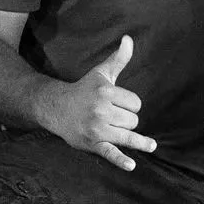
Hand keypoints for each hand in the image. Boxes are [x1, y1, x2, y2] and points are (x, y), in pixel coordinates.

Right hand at [42, 35, 154, 170]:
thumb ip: (119, 58)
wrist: (57, 108)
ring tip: (147, 144)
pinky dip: (121, 160)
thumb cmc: (84, 89)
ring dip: (132, 137)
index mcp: (106, 92)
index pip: (135, 104)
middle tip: (112, 117)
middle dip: (127, 120)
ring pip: (128, 135)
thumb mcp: (101, 72)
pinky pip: (110, 153)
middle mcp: (101, 110)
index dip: (130, 105)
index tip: (118, 104)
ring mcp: (97, 128)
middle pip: (133, 121)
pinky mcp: (93, 144)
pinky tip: (132, 165)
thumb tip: (129, 38)